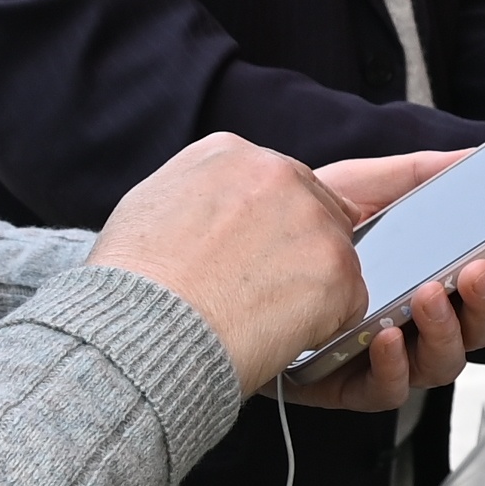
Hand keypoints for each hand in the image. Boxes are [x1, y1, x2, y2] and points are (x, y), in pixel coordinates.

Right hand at [88, 133, 369, 396]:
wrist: (141, 328)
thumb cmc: (134, 281)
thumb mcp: (150, 202)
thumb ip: (202, 188)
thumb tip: (225, 200)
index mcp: (232, 154)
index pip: (278, 182)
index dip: (271, 225)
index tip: (252, 253)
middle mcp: (279, 174)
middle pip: (317, 211)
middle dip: (298, 252)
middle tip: (254, 291)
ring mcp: (313, 219)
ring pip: (334, 256)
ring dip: (310, 289)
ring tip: (255, 314)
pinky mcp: (337, 267)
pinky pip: (350, 301)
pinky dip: (324, 324)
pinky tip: (276, 331)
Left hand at [281, 149, 484, 407]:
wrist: (219, 261)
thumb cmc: (289, 229)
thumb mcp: (357, 190)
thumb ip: (417, 175)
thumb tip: (474, 156)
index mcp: (422, 282)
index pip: (478, 287)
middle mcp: (409, 327)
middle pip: (472, 333)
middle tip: (476, 271)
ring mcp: (378, 360)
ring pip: (439, 366)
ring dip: (445, 330)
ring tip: (430, 295)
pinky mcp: (341, 387)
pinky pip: (383, 392)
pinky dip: (394, 365)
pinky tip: (389, 335)